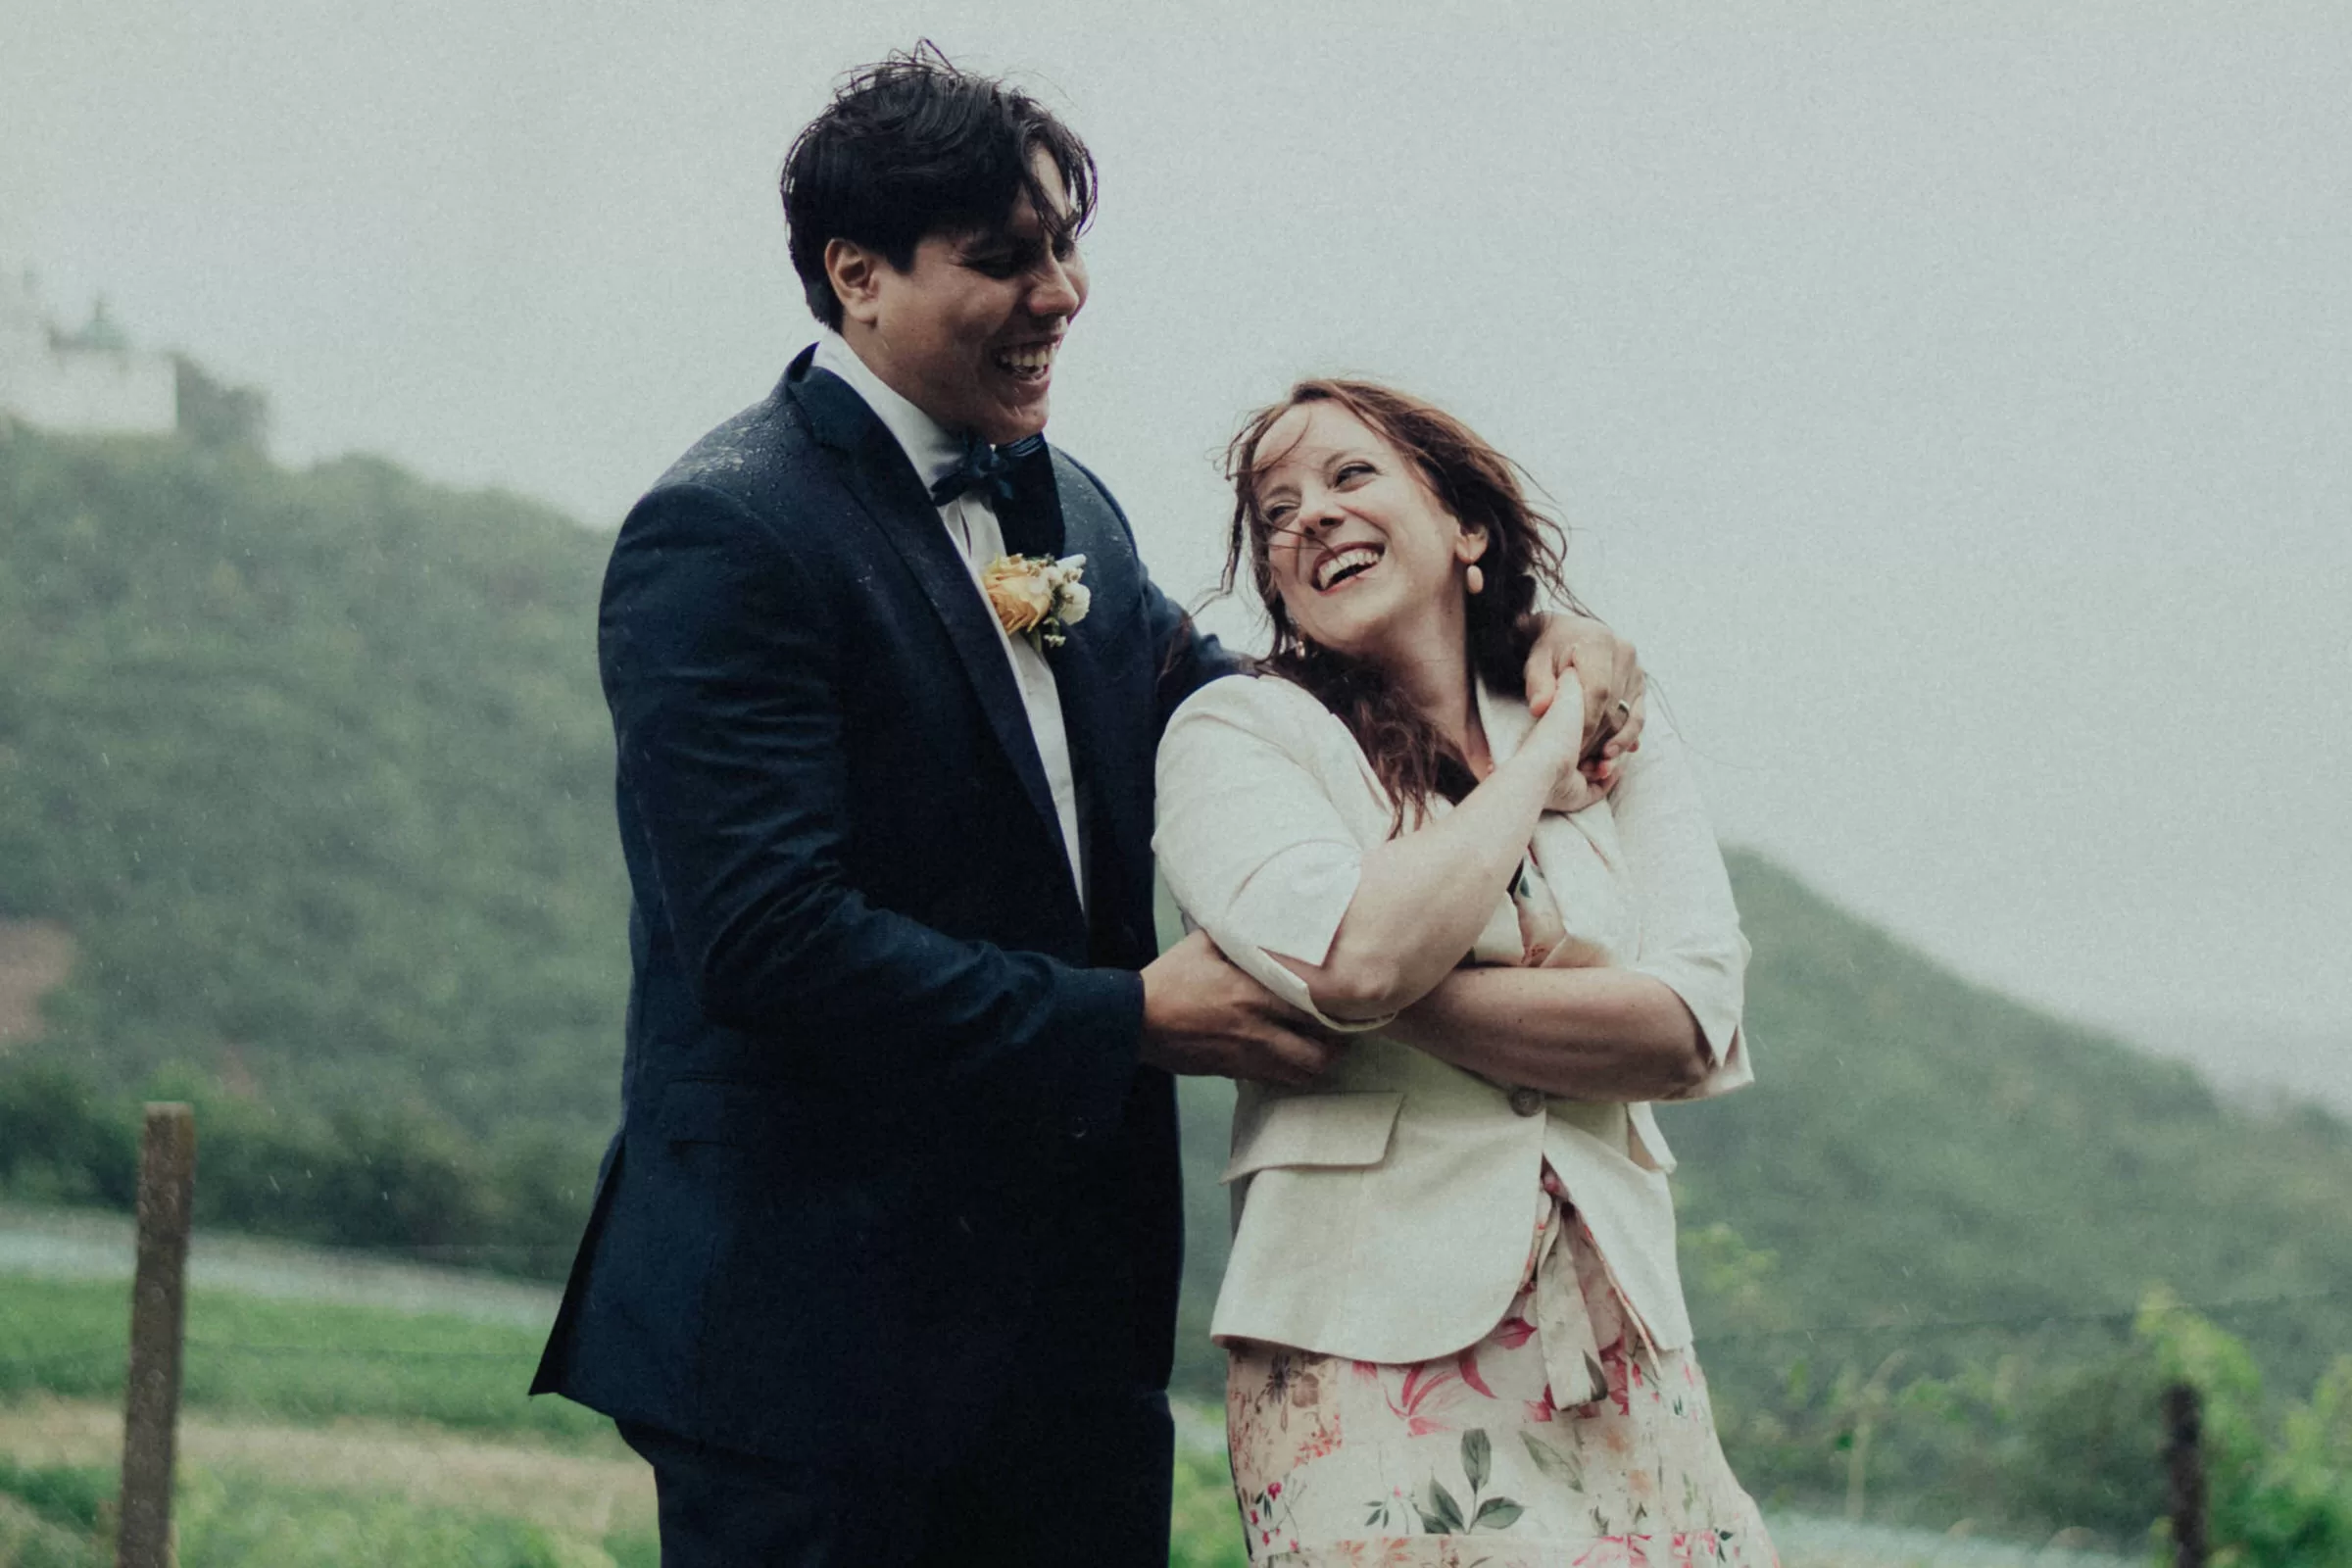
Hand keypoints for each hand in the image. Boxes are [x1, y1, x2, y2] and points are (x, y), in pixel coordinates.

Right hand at [1138, 931, 1348, 1085]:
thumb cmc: (1171, 977)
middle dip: (1338, 1045)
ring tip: (1324, 1046)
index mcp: (1253, 993)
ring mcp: (1246, 1056)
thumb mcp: (1207, 943)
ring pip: (1301, 1074)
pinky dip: (1292, 1072)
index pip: (1315, 1007)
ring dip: (1318, 1063)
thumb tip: (1271, 915)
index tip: (1354, 1000)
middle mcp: (1256, 1029)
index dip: (1340, 1008)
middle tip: (1347, 1029)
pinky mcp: (1234, 1072)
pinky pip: (1278, 1080)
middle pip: (1318, 1053)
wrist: (1134, 1019)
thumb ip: (1243, 934)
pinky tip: (1293, 1055)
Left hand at [1522, 612, 1644, 783]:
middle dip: (1594, 738)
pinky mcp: (1640, 685)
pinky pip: (1638, 717)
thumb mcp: (1535, 659)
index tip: (1569, 747)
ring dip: (1610, 743)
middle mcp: (1625, 654)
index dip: (1585, 723)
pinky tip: (1611, 755)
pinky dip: (1625, 738)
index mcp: (1600, 642)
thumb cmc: (1547, 647)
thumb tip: (1541, 709)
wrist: (1566, 633)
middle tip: (1576, 762)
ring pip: (1627, 716)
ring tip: (1594, 766)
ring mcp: (1636, 670)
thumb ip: (1537, 682)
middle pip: (1612, 707)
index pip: (1598, 691)